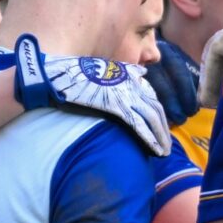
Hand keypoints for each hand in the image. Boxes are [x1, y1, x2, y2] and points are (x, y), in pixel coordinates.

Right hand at [13, 35, 171, 156]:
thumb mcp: (100, 70)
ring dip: (160, 137)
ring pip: (150, 118)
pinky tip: (154, 149)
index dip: (156, 117)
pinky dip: (149, 137)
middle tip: (167, 146)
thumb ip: (122, 73)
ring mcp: (123, 94)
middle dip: (162, 130)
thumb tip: (142, 72)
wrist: (55, 75)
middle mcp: (129, 84)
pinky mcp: (115, 105)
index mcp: (127, 77)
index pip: (150, 99)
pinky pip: (137, 124)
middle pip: (154, 110)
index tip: (160, 130)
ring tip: (163, 152)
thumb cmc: (73, 75)